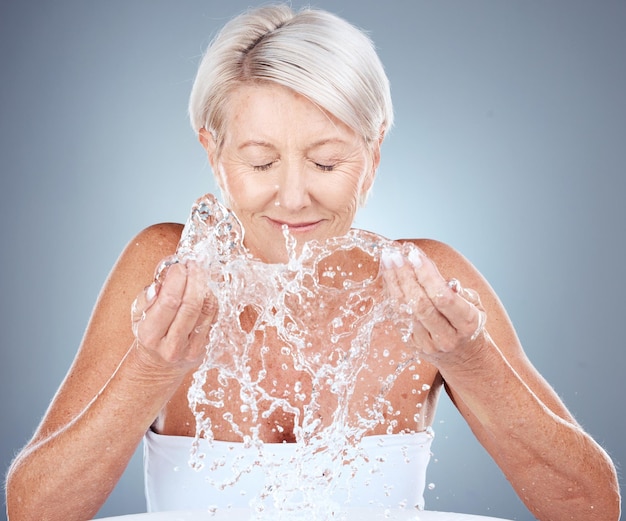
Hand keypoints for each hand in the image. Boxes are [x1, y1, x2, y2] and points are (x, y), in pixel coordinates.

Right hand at [131, 259, 216, 370]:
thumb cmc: (149, 333)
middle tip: (192, 265)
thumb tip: (161, 281)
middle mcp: (172, 345)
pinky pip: (214, 316)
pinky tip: (203, 289)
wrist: (160, 366)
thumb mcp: (138, 316)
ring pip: (206, 309)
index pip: (169, 302)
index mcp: (150, 335)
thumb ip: (146, 297)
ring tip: (197, 273)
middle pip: (191, 305)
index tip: (177, 265)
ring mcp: (192, 349)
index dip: (176, 279)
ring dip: (204, 285)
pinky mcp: (207, 347)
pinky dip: (210, 297)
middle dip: (194, 278)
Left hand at [380, 247, 485, 363]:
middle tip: (395, 254)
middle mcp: (446, 337)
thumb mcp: (475, 305)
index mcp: (467, 324)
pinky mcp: (412, 345)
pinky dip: (391, 295)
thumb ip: (458, 290)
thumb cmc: (469, 324)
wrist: (465, 358)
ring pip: (405, 310)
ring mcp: (427, 344)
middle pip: (420, 304)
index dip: (426, 274)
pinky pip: (397, 317)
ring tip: (387, 260)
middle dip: (405, 275)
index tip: (414, 254)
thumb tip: (438, 276)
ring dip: (393, 282)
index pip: (443, 297)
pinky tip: (388, 278)